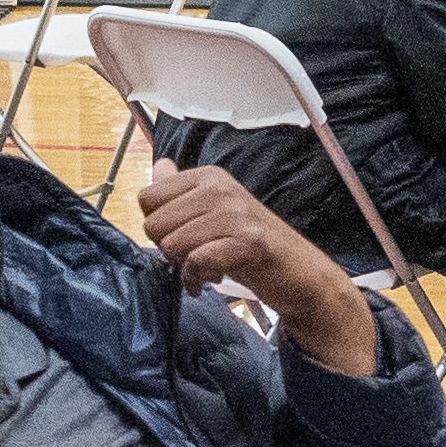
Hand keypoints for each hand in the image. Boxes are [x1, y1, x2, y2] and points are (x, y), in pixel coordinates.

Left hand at [135, 162, 384, 375]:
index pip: (147, 198)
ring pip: (172, 244)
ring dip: (184, 268)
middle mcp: (220, 188)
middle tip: (195, 255)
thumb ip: (182, 192)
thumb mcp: (215, 211)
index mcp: (209, 177)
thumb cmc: (250, 244)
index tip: (181, 236)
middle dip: (168, 249)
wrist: (298, 272)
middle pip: (154, 224)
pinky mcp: (248, 242)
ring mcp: (235, 213)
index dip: (158, 225)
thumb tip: (157, 165)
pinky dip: (196, 280)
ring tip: (207, 268)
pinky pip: (197, 262)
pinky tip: (209, 282)